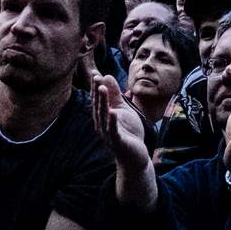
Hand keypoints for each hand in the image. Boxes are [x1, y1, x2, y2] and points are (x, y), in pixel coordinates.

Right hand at [92, 77, 158, 211]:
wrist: (135, 156)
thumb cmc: (128, 132)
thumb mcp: (122, 109)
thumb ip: (115, 95)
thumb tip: (106, 76)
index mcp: (102, 117)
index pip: (98, 100)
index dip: (96, 87)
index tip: (95, 73)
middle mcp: (101, 125)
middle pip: (98, 106)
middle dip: (97, 92)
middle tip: (96, 77)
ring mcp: (108, 134)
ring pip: (103, 117)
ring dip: (102, 102)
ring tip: (101, 89)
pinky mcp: (117, 142)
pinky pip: (113, 131)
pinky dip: (112, 121)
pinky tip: (112, 112)